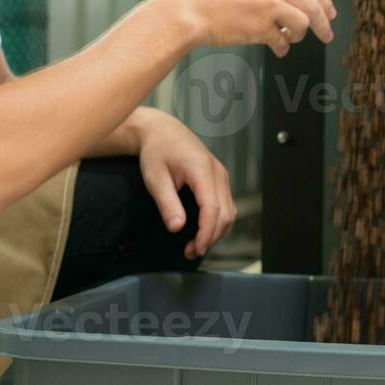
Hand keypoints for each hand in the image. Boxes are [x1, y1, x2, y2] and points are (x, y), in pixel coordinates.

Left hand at [133, 109, 235, 259]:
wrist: (162, 131)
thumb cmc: (156, 152)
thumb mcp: (155, 178)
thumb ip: (167, 203)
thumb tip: (177, 228)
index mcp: (202, 170)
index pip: (212, 208)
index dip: (206, 232)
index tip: (194, 249)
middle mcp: (218, 172)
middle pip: (226, 213)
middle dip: (211, 237)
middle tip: (190, 252)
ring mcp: (221, 175)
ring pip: (230, 211)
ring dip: (216, 232)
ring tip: (195, 246)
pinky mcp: (219, 179)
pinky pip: (226, 205)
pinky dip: (218, 222)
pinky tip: (203, 232)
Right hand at [163, 0, 334, 55]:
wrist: (189, 10)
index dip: (324, 0)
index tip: (329, 11)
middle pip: (313, 4)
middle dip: (323, 23)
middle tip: (326, 33)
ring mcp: (268, 4)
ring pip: (303, 23)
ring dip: (299, 35)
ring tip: (289, 37)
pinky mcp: (261, 26)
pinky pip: (283, 41)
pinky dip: (282, 47)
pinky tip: (276, 46)